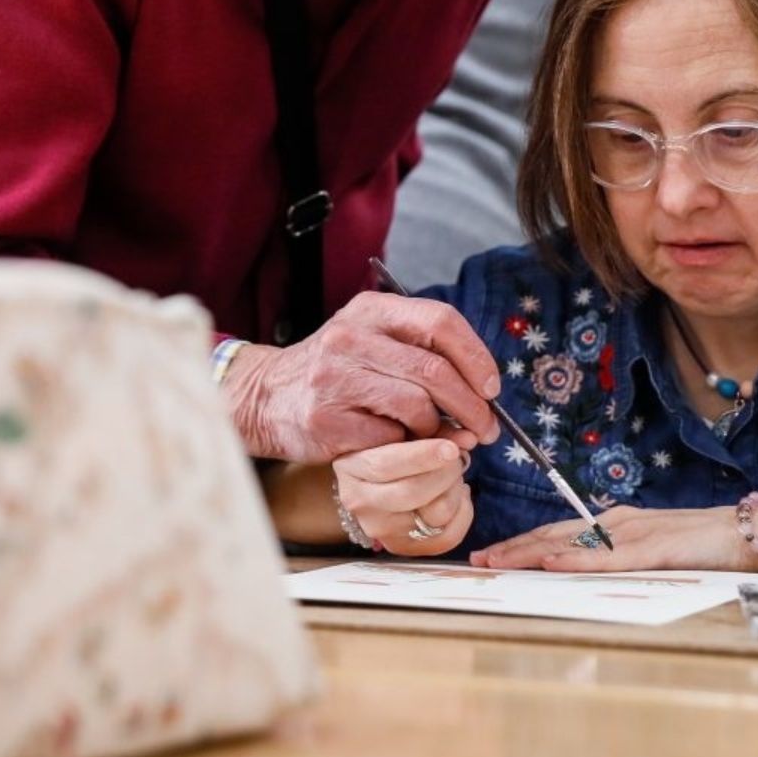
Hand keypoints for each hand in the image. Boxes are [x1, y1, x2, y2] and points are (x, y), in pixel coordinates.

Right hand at [225, 292, 501, 462]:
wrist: (266, 396)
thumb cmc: (335, 371)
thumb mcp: (371, 339)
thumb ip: (421, 350)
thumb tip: (484, 388)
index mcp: (370, 310)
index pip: (441, 321)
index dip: (476, 357)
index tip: (492, 388)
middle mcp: (350, 337)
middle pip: (435, 371)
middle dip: (472, 407)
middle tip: (486, 429)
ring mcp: (334, 378)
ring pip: (417, 406)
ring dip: (439, 430)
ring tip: (438, 437)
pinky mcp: (326, 419)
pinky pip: (390, 438)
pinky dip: (405, 446)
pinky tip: (399, 444)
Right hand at [331, 438, 473, 555]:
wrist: (373, 478)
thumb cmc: (389, 446)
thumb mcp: (402, 431)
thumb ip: (434, 430)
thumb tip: (468, 439)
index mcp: (352, 467)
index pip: (386, 465)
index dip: (423, 457)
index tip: (450, 449)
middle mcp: (360, 503)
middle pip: (413, 493)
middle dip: (446, 473)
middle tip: (455, 457)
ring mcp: (380, 530)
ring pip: (435, 515)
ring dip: (455, 490)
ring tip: (452, 475)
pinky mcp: (402, 547)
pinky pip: (447, 538)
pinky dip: (462, 513)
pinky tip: (456, 495)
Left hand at [469, 503, 757, 573]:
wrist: (755, 533)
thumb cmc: (711, 546)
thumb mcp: (658, 554)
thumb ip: (626, 559)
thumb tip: (592, 572)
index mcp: (618, 526)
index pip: (559, 535)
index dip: (523, 545)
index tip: (492, 555)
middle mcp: (618, 524)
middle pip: (553, 537)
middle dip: (512, 549)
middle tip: (476, 560)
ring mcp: (634, 534)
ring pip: (570, 544)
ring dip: (529, 554)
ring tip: (497, 562)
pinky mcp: (655, 550)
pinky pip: (607, 557)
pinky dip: (575, 560)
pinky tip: (551, 563)